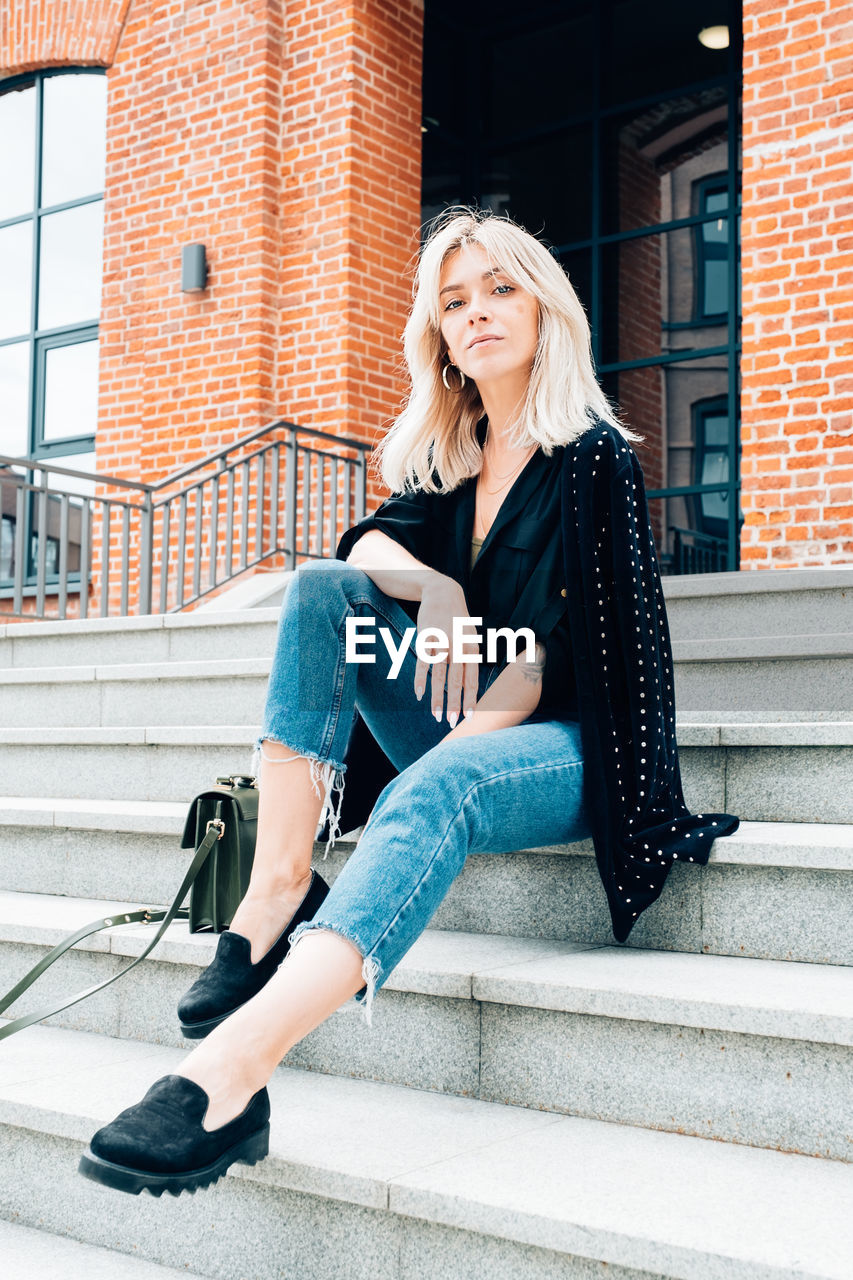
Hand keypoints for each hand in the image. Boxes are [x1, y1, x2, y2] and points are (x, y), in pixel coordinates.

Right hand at [414, 575, 480, 726]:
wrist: (442, 591)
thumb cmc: (457, 620)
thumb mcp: (469, 638)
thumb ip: (468, 661)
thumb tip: (468, 688)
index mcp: (472, 649)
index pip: (472, 680)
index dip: (471, 700)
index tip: (469, 718)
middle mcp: (459, 647)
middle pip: (456, 682)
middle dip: (454, 704)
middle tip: (451, 723)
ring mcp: (442, 642)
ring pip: (439, 675)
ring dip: (437, 698)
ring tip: (435, 716)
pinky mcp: (426, 638)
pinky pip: (423, 663)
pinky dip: (420, 679)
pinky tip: (418, 694)